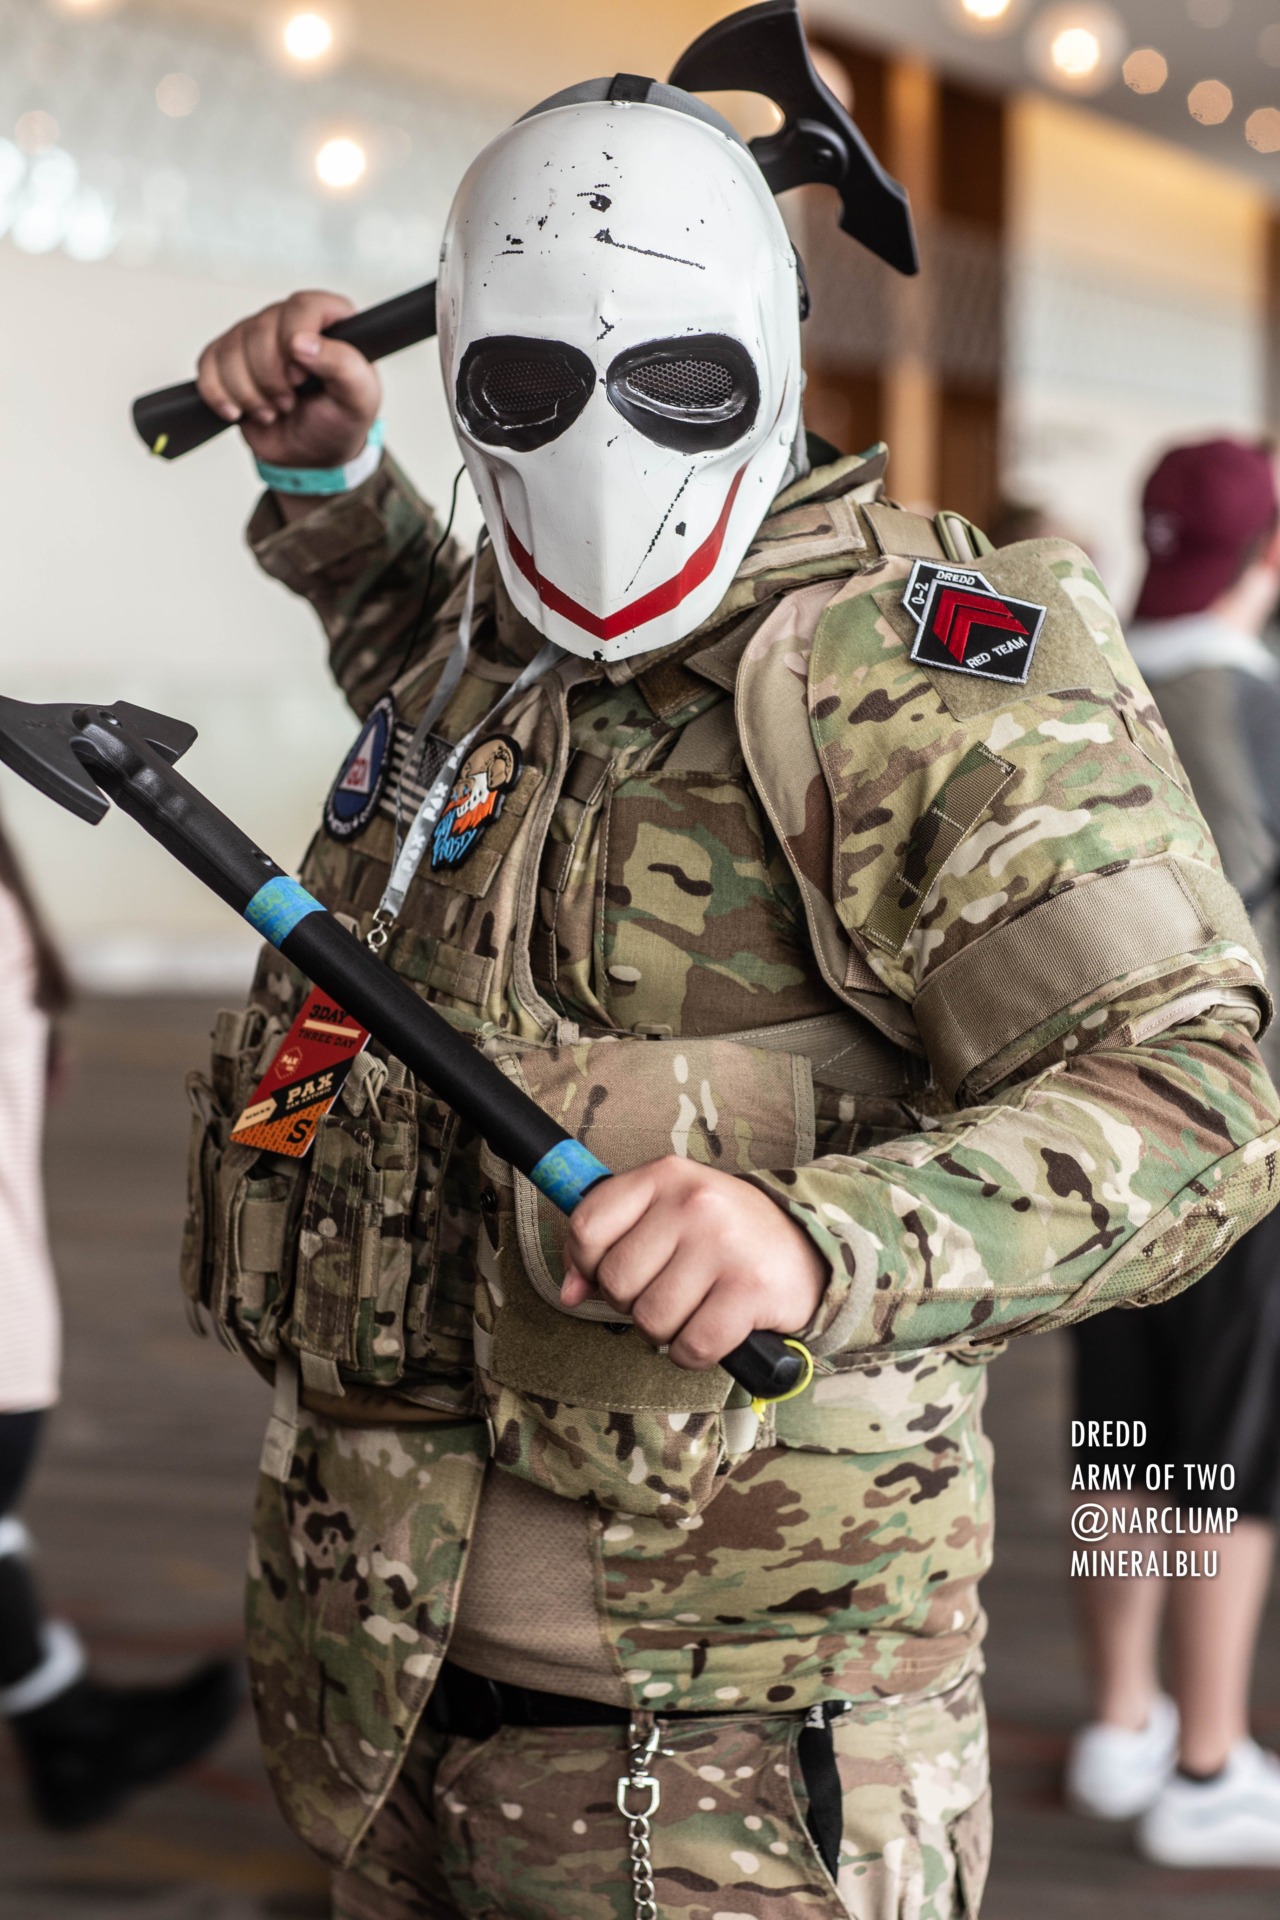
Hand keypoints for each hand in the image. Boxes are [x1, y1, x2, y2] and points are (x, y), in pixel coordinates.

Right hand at [195, 289, 380, 469]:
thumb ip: (344, 366)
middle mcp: (288, 320)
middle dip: (271, 379)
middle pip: (259, 330)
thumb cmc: (339, 420)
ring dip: (248, 393)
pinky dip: (219, 395)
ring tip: (271, 411)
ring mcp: (255, 336)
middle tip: (289, 404)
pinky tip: (238, 411)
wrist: (313, 454)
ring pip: (230, 350)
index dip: (295, 342)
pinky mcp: (228, 358)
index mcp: (328, 320)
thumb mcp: (359, 399)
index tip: (301, 378)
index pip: (303, 306)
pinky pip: (207, 365)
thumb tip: (302, 342)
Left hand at [561, 1159, 825, 1371]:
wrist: (807, 1249)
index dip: (586, 1264)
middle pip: (616, 1281)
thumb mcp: (666, 1215)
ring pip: (651, 1320)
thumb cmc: (721, 1235)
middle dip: (633, 1302)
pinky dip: (694, 1353)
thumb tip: (569, 1293)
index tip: (610, 1272)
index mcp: (664, 1175)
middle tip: (667, 1290)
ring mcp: (723, 1244)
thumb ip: (608, 1243)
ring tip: (693, 1308)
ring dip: (666, 1331)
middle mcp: (693, 1202)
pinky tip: (713, 1330)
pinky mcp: (750, 1289)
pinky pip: (691, 1346)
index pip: (587, 1226)